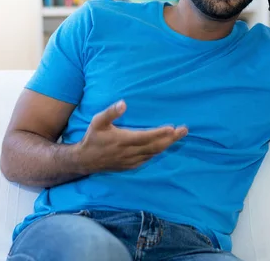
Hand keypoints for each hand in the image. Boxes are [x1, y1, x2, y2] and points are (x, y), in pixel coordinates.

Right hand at [73, 100, 187, 173]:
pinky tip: (164, 147)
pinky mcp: (130, 166)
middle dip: (171, 138)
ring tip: (178, 136)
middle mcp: (129, 152)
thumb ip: (111, 112)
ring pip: (153, 153)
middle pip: (155, 146)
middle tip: (184, 130)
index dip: (161, 133)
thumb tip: (124, 103)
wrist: (84, 160)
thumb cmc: (92, 138)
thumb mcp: (98, 121)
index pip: (146, 137)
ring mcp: (131, 160)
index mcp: (123, 140)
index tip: (173, 127)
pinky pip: (148, 159)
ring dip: (167, 145)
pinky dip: (157, 152)